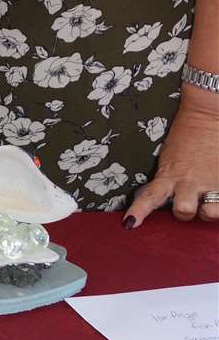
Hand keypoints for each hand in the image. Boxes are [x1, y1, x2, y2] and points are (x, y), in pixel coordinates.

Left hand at [123, 101, 218, 226]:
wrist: (207, 116)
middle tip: (185, 204)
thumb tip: (162, 198)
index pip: (150, 196)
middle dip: (184, 214)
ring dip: (207, 212)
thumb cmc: (186, 136)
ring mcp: (210, 182)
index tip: (129, 224)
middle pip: (183, 212)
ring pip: (207, 212)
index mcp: (169, 175)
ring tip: (208, 202)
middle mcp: (189, 181)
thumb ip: (167, 179)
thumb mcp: (169, 158)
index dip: (139, 212)